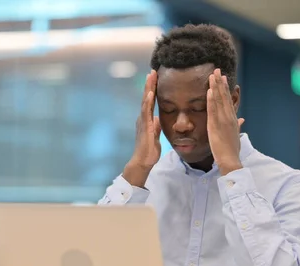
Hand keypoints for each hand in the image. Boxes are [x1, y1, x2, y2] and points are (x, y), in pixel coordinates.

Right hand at [123, 70, 160, 187]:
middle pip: (147, 97)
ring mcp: (142, 121)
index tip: (156, 77)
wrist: (143, 161)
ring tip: (151, 76)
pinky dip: (148, 101)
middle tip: (153, 70)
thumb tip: (157, 120)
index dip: (153, 89)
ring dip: (148, 88)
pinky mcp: (144, 126)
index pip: (150, 101)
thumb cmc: (149, 151)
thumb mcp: (155, 136)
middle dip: (150, 84)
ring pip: (146, 101)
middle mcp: (143, 118)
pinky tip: (150, 93)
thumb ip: (155, 127)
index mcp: (146, 119)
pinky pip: (146, 112)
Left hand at [207, 68, 244, 174]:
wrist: (230, 159)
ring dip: (216, 87)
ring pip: (219, 100)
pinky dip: (212, 100)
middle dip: (220, 83)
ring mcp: (223, 120)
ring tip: (212, 75)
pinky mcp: (216, 125)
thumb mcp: (236, 135)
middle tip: (217, 70)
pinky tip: (210, 91)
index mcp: (232, 119)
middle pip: (224, 96)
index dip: (225, 88)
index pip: (228, 100)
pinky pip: (213, 110)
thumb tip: (242, 120)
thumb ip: (238, 125)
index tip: (222, 78)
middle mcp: (229, 117)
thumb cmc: (232, 149)